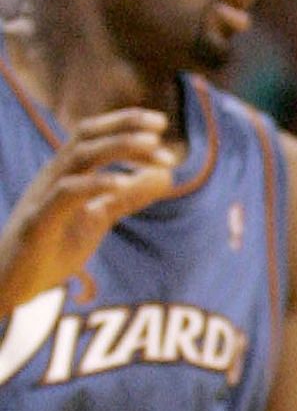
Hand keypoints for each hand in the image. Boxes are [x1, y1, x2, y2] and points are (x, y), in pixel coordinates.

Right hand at [0, 109, 177, 311]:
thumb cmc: (51, 248)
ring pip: (77, 157)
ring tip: (153, 146)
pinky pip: (63, 195)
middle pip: (86, 137)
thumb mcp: (96, 218)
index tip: (161, 123)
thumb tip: (167, 176)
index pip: (91, 133)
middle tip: (161, 132)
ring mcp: (42, 198)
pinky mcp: (36, 225)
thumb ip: (128, 197)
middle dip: (125, 128)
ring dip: (118, 146)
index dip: (124, 122)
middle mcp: (51, 178)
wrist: (7, 288)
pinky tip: (122, 183)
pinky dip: (94, 184)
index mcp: (64, 173)